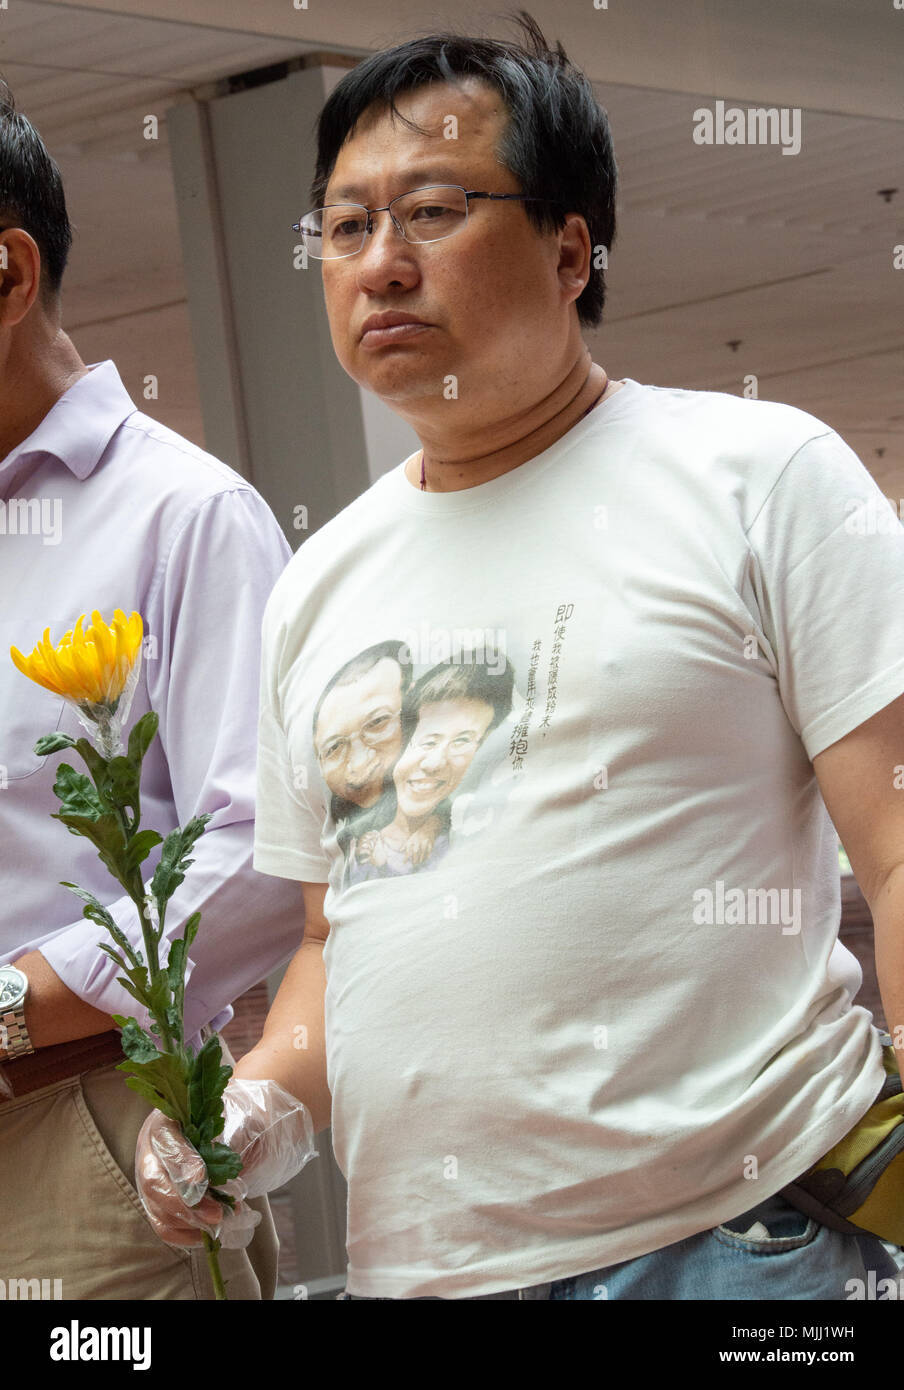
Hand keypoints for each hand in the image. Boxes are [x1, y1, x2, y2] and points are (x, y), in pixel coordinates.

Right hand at [135, 1076, 316, 1248]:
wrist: (235, 1127)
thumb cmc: (235, 1119)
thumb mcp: (239, 1115)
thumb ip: (237, 1132)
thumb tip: (233, 1165)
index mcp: (167, 1119)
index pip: (166, 1140)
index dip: (181, 1161)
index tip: (202, 1179)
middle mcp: (151, 1150)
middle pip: (153, 1181)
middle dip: (185, 1203)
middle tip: (217, 1214)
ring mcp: (150, 1179)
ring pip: (157, 1208)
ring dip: (190, 1222)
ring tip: (222, 1222)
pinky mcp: (157, 1203)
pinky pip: (164, 1226)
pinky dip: (186, 1235)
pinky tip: (209, 1235)